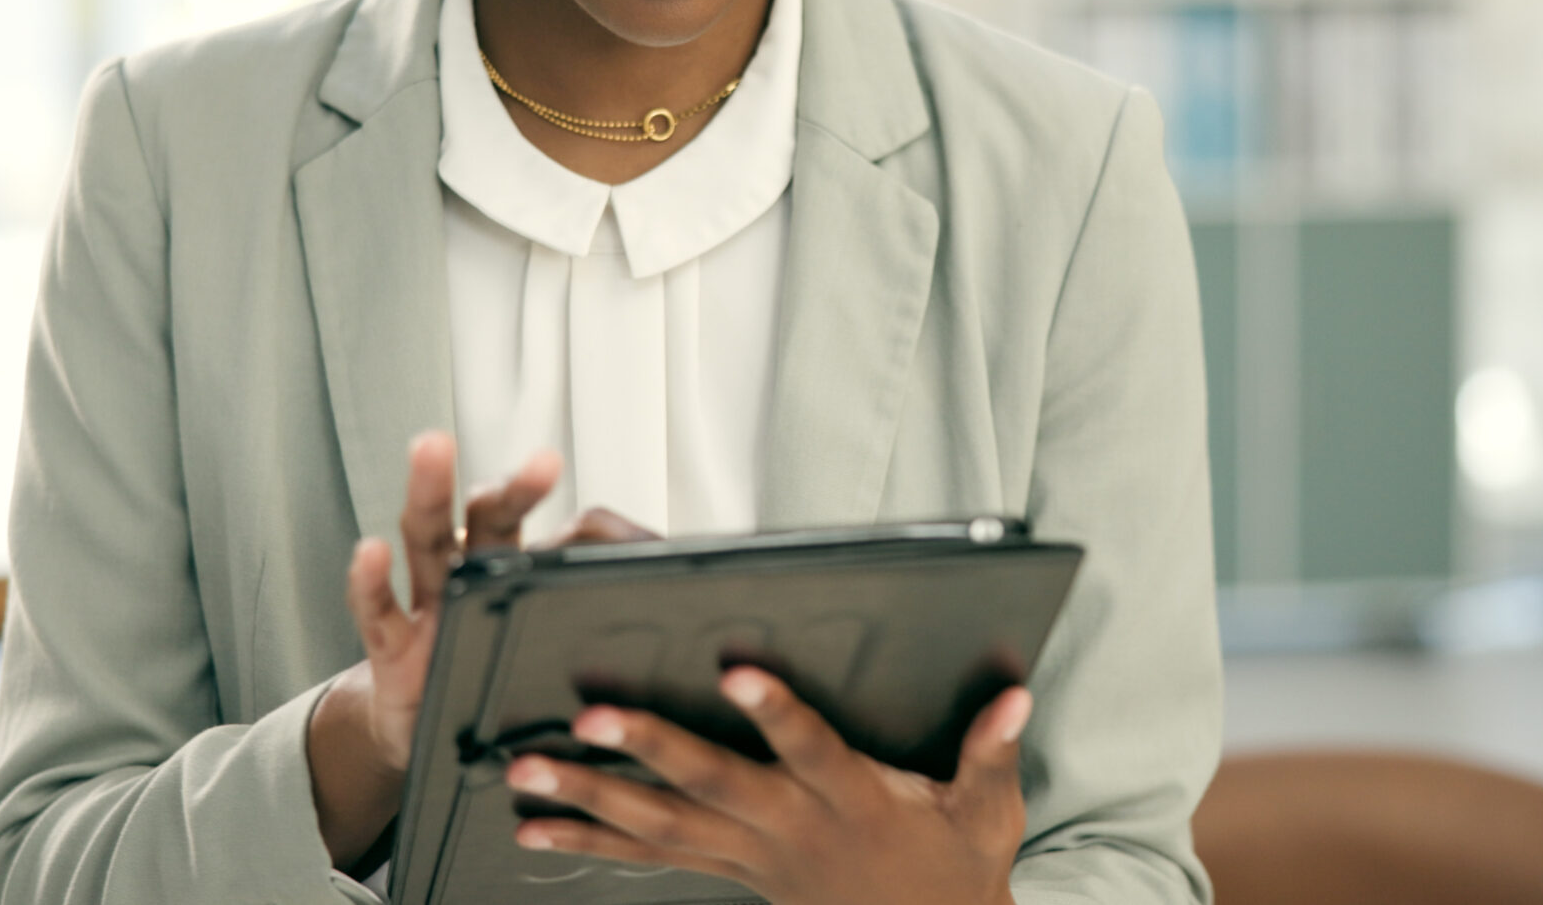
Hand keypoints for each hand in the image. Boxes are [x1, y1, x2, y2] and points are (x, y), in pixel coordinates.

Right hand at [308, 433, 654, 869]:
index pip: (571, 537)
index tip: (657, 546)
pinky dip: (369, 581)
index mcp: (525, 571)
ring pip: (429, 537)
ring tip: (433, 445)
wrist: (424, 733)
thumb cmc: (497, 679)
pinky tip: (368, 551)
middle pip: (495, 515)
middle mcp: (474, 572)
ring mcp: (430, 603)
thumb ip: (607, 633)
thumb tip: (697, 624)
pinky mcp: (391, 648)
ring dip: (430, 491)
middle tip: (544, 460)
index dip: (611, 536)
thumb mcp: (557, 655)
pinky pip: (378, 610)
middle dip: (518, 487)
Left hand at [504, 668, 1030, 904]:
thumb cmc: (955, 869)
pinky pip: (651, 857)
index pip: (812, 750)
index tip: (736, 672)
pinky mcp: (731, 871)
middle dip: (647, 749)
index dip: (776, 712)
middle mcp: (793, 829)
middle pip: (712, 785)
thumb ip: (992, 751)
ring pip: (662, 826)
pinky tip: (536, 826)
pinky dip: (591, 841)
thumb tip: (1015, 694)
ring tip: (526, 768)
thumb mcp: (989, 814)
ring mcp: (753, 855)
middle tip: (589, 716)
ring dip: (590, 797)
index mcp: (854, 802)